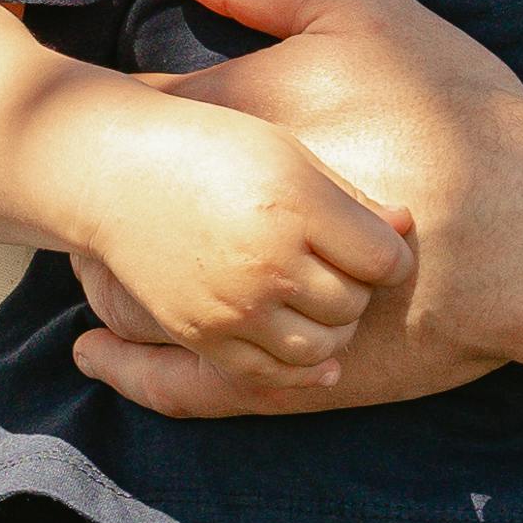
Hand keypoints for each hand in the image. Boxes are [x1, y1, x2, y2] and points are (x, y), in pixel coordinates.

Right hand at [63, 92, 409, 368]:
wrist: (115, 173)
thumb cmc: (211, 149)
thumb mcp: (288, 153)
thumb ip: (350, 197)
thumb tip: (406, 229)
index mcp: (295, 207)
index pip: (384, 260)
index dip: (389, 254)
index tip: (373, 242)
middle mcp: (267, 262)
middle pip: (353, 303)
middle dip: (357, 288)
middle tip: (337, 266)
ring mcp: (233, 305)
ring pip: (321, 347)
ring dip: (332, 329)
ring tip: (318, 299)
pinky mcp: (203, 335)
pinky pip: (271, 372)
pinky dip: (298, 366)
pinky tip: (303, 340)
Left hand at [64, 0, 522, 417]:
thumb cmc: (450, 116)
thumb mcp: (361, 15)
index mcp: (221, 132)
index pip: (126, 119)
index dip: (113, 117)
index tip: (112, 114)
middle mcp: (207, 229)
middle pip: (110, 216)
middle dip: (102, 200)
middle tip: (100, 185)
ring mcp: (234, 308)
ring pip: (126, 301)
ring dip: (108, 278)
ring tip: (108, 260)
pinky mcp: (269, 375)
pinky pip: (171, 381)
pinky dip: (127, 365)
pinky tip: (101, 352)